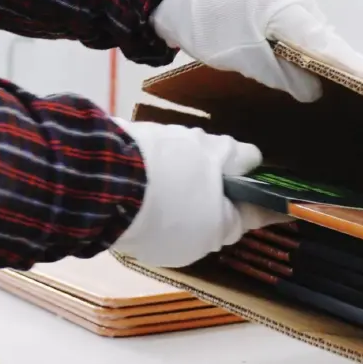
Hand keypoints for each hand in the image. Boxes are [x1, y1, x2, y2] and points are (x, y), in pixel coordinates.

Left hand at [111, 120, 287, 267]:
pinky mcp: (130, 135)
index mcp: (227, 153)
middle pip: (212, 157)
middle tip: (192, 213)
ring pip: (178, 156)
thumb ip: (236, 221)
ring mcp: (162, 132)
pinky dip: (145, 174)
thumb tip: (254, 212)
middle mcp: (198, 135)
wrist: (109, 185)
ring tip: (153, 207)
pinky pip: (147, 157)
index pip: (253, 160)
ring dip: (172, 177)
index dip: (250, 185)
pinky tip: (130, 197)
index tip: (239, 206)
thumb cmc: (172, 213)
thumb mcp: (213, 231)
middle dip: (207, 180)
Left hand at [152, 0, 362, 102]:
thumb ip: (281, 75)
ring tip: (300, 72)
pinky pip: (296, 13)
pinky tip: (285, 49)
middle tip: (334, 90)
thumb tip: (314, 92)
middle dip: (326, 62)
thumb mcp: (240, 57)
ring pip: (308, 24)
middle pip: (319, 33)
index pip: (325, 42)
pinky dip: (294, 34)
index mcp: (284, 3)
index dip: (354, 65)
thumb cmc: (204, 20)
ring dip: (306, 48)